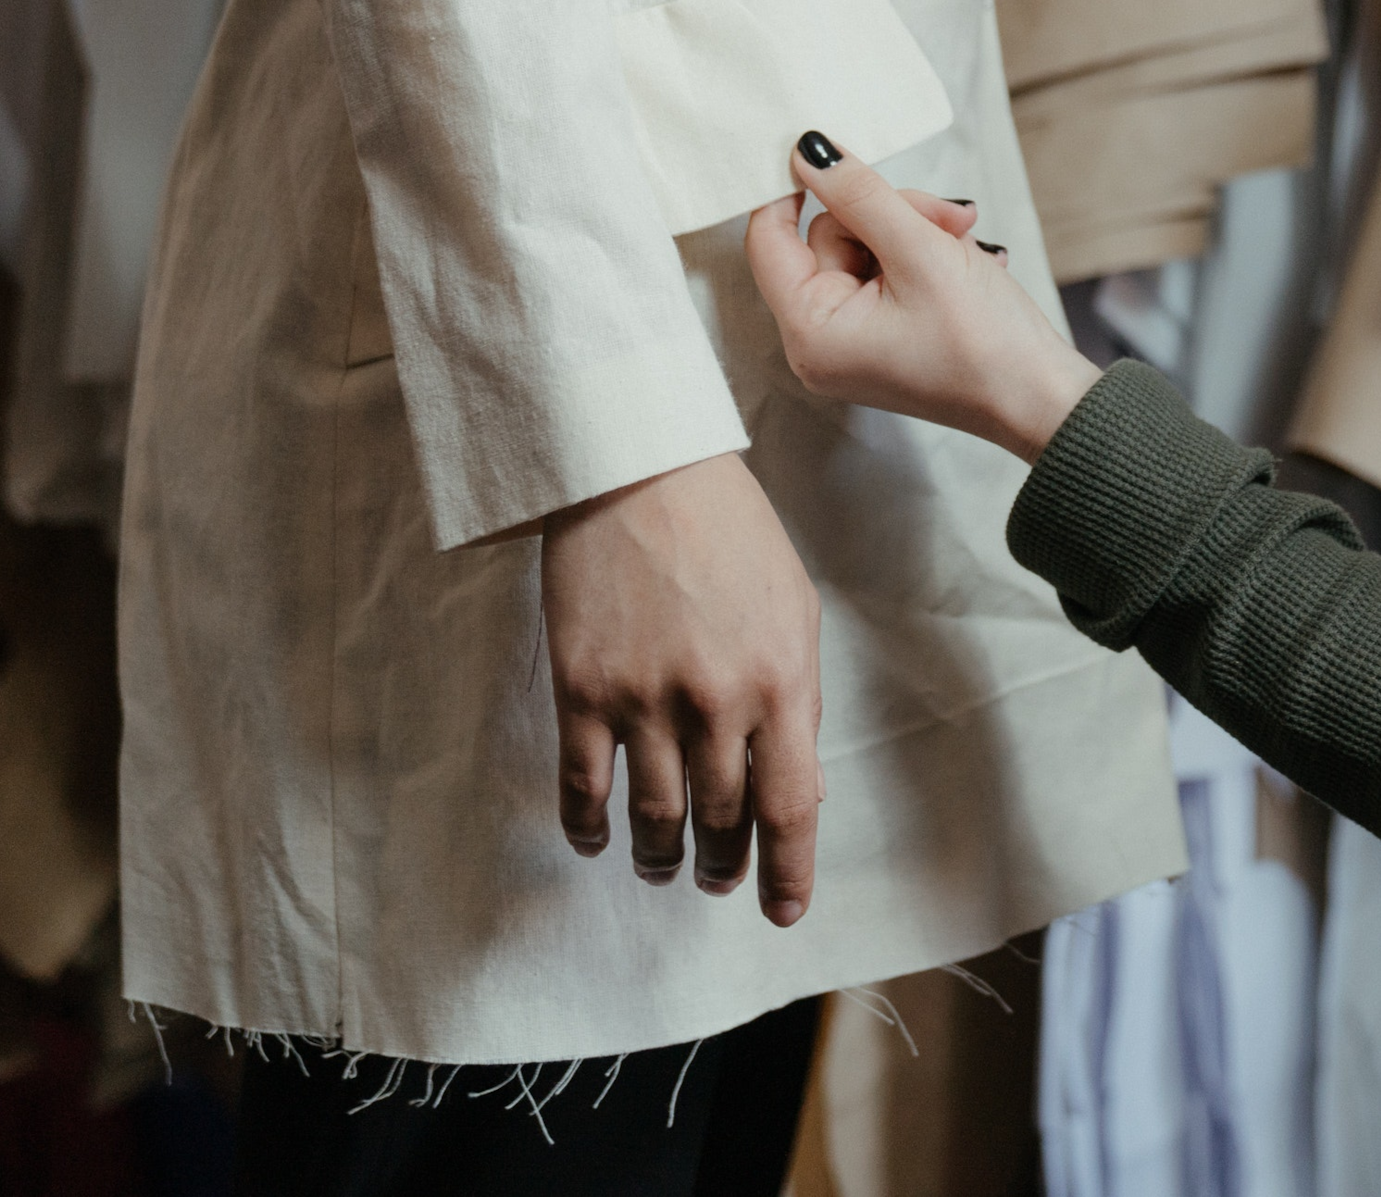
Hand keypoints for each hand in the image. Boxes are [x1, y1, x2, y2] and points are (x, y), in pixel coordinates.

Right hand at [540, 452, 825, 922]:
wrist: (640, 470)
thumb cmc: (730, 534)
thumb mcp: (793, 609)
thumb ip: (796, 696)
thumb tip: (798, 782)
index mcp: (780, 681)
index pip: (791, 806)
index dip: (789, 870)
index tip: (784, 910)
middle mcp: (716, 703)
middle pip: (723, 819)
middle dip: (725, 863)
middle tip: (720, 879)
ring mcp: (644, 700)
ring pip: (655, 815)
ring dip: (663, 856)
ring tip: (666, 868)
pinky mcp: (582, 689)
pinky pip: (584, 785)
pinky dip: (590, 827)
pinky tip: (597, 841)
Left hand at [747, 133, 1104, 463]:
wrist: (1043, 399)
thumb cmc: (985, 344)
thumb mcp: (922, 252)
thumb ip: (861, 195)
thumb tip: (808, 151)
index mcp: (812, 332)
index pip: (768, 239)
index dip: (795, 189)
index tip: (839, 156)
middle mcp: (821, 341)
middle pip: (829, 236)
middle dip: (891, 213)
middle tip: (951, 216)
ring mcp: (854, 339)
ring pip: (866, 245)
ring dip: (918, 229)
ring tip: (967, 241)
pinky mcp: (884, 334)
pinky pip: (888, 270)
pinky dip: (926, 253)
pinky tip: (967, 260)